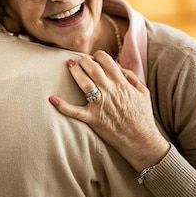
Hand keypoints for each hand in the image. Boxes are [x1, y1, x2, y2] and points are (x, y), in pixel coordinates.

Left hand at [49, 50, 169, 170]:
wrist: (141, 140)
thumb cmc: (142, 116)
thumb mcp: (143, 92)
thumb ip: (130, 76)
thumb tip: (116, 64)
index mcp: (122, 84)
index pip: (107, 61)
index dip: (98, 55)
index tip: (94, 57)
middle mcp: (110, 91)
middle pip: (93, 68)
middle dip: (84, 60)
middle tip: (79, 60)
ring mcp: (100, 105)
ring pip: (84, 83)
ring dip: (75, 72)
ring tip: (69, 66)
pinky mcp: (92, 118)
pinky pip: (75, 111)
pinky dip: (63, 106)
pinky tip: (52, 98)